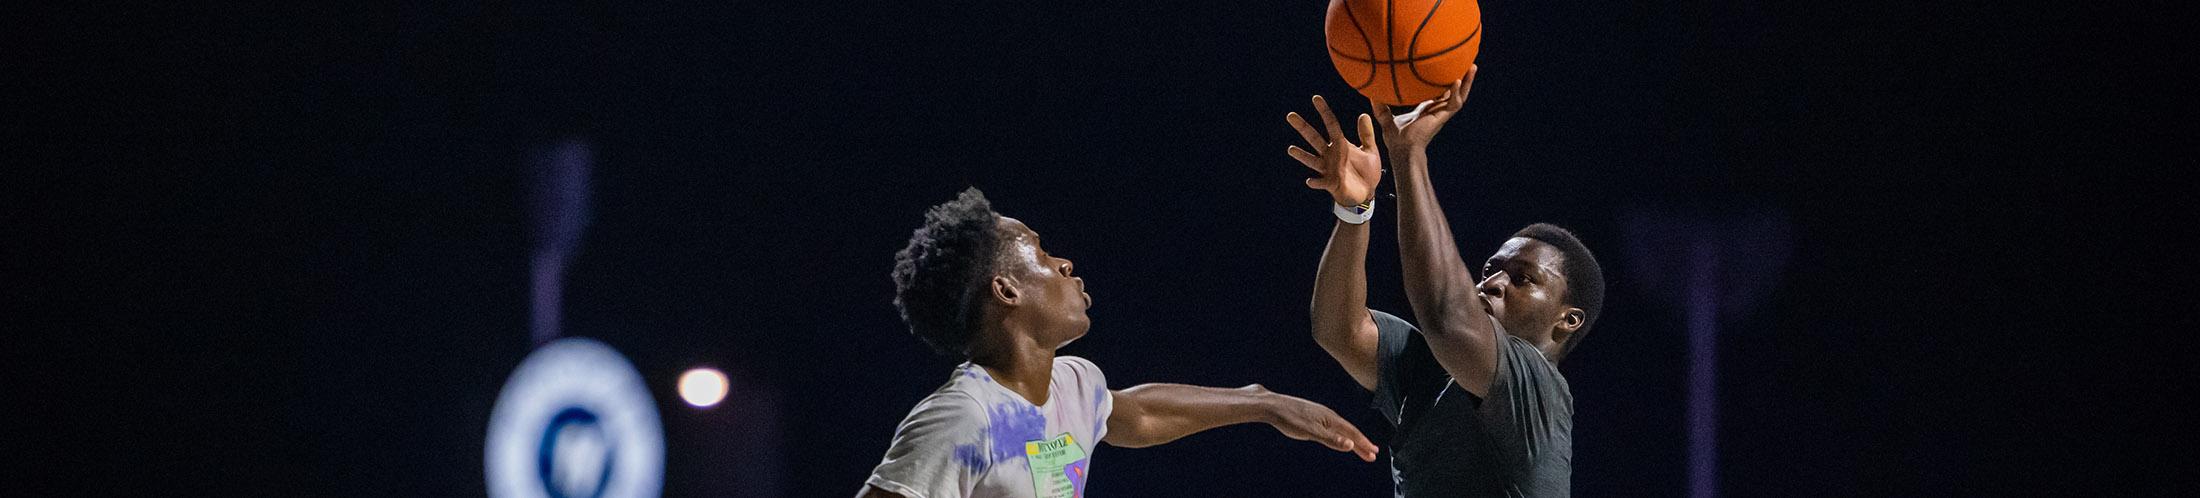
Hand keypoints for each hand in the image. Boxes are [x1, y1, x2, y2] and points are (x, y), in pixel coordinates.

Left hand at [1249, 385, 1379, 461]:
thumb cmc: (1289, 418)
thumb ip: (1331, 439)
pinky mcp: (1312, 415)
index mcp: (1330, 418)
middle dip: (1361, 443)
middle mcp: (1328, 415)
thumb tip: (1350, 445)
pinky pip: (1332, 426)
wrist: (1271, 405)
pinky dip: (1340, 433)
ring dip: (1351, 439)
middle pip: (1349, 431)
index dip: (1363, 444)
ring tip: (1358, 447)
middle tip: (1372, 454)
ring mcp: (1320, 414)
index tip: (1374, 453)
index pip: (1352, 433)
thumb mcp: (1310, 432)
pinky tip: (1337, 436)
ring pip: (1340, 428)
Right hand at [1287, 95, 1382, 206]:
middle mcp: (1331, 155)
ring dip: (1302, 155)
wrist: (1367, 194)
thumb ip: (1366, 134)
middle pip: (1314, 138)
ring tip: (1291, 149)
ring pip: (1312, 159)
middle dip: (1303, 127)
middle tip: (1290, 116)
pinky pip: (1320, 182)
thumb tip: (1363, 114)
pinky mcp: (1330, 183)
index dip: (1324, 111)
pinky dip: (1315, 181)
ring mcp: (1328, 169)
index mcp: (1340, 145)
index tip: (1316, 98)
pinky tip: (1309, 180)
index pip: (1331, 124)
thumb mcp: (1370, 151)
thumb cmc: (1367, 172)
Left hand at [1371, 64, 1475, 150]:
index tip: (1445, 67)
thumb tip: (1370, 92)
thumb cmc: (1395, 138)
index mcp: (1427, 108)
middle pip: (1454, 90)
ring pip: (1460, 95)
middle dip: (1462, 77)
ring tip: (1473, 66)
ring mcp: (1441, 113)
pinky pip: (1454, 103)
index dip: (1443, 81)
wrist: (1402, 150)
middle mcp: (1437, 109)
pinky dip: (1457, 92)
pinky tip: (1457, 80)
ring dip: (1467, 82)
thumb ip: (1379, 105)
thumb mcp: (1385, 117)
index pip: (1439, 92)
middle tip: (1467, 62)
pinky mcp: (1442, 117)